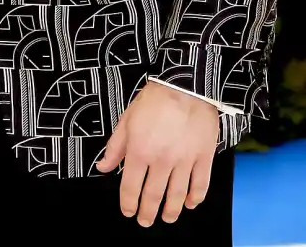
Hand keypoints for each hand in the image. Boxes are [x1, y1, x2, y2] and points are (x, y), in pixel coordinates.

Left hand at [97, 81, 218, 226]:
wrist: (184, 86)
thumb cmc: (153, 100)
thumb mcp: (126, 120)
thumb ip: (115, 147)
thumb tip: (103, 167)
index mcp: (139, 151)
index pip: (131, 187)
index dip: (128, 203)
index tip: (127, 211)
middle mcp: (161, 161)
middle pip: (153, 197)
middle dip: (147, 213)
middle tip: (145, 221)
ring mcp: (184, 161)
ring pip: (177, 196)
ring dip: (171, 212)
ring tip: (167, 218)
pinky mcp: (203, 158)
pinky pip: (200, 186)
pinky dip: (194, 199)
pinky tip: (189, 204)